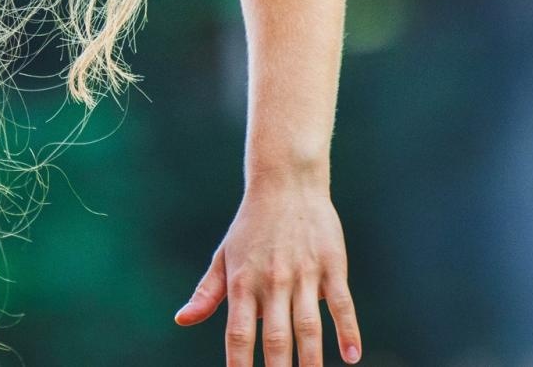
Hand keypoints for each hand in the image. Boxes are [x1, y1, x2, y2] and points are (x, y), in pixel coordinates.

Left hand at [177, 180, 361, 366]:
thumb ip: (206, 293)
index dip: (239, 363)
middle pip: (276, 338)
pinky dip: (348, 331)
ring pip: (309, 327)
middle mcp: (272, 281)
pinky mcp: (331, 266)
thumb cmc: (250, 226)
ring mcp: (303, 274)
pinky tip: (351, 356)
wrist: (285, 184)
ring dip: (311, 360)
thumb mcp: (223, 257)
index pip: (238, 333)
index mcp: (243, 282)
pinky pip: (341, 304)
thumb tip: (182, 320)